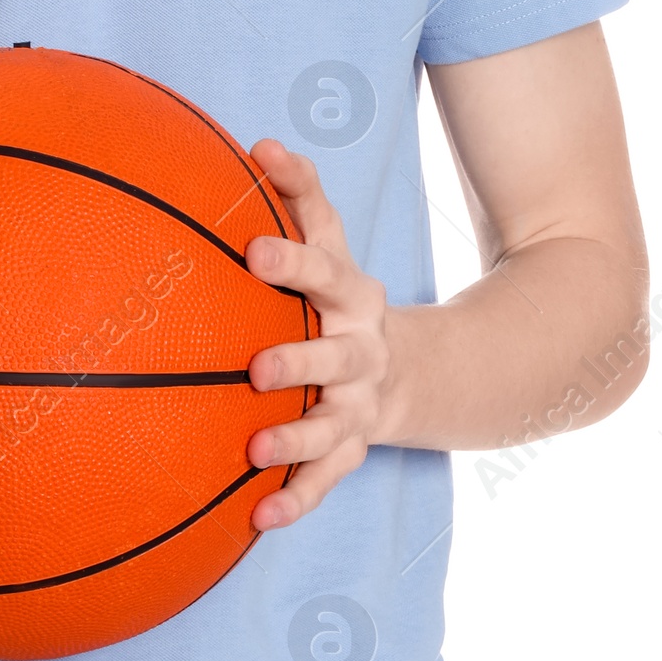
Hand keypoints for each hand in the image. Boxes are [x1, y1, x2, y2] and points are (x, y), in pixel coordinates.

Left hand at [243, 138, 389, 528]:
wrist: (409, 367)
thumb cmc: (339, 293)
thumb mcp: (331, 244)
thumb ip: (299, 194)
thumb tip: (258, 141)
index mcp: (350, 295)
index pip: (324, 269)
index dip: (293, 258)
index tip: (253, 248)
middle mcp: (360, 350)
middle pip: (334, 355)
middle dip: (299, 361)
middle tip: (256, 368)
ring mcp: (359, 403)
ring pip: (330, 427)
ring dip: (294, 441)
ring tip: (252, 451)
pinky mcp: (351, 448)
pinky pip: (327, 480)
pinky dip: (296, 500)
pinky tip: (259, 520)